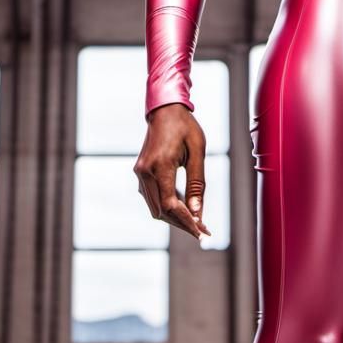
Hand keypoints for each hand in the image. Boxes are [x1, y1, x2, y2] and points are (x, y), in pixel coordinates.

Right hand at [133, 103, 212, 241]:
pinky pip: (152, 198)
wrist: (165, 110)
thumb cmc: (185, 127)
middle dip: (181, 224)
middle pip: (161, 212)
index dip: (186, 221)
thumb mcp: (197, 151)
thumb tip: (197, 212)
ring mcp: (140, 173)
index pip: (171, 205)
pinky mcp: (140, 173)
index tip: (202, 232)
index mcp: (160, 165)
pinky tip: (183, 205)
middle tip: (202, 230)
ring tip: (196, 221)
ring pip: (155, 208)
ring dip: (174, 217)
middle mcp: (145, 172)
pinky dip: (167, 206)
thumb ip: (197, 182)